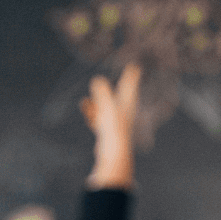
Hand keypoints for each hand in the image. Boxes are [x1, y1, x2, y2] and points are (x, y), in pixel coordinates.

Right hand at [82, 64, 139, 188]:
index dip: (131, 76)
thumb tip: (97, 80)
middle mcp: (123, 113)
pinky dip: (92, 112)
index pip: (129, 86)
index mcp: (127, 105)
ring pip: (107, 108)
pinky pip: (99, 119)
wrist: (113, 153)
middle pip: (120, 96)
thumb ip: (102, 93)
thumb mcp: (107, 107)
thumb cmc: (114, 129)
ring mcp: (115, 123)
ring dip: (98, 101)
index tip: (136, 66)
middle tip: (122, 78)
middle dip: (117, 87)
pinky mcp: (107, 132)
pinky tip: (84, 106)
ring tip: (86, 98)